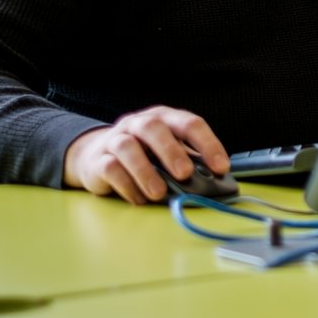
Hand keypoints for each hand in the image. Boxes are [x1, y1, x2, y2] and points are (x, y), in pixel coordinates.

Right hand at [63, 105, 228, 204]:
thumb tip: (215, 183)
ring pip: (127, 147)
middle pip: (154, 128)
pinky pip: (110, 168)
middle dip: (171, 150)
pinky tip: (139, 199)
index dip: (208, 143)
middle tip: (185, 173)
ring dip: (145, 171)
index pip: (189, 123)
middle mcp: (138, 124)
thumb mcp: (167, 152)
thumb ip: (188, 161)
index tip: (221, 167)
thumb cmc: (143, 154)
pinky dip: (126, 185)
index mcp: (164, 118)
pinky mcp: (97, 160)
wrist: (96, 155)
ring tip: (159, 193)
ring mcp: (115, 139)